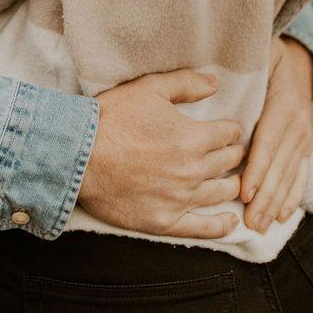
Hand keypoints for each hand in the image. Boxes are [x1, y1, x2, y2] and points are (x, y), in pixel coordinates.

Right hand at [77, 70, 246, 239]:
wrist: (79, 155)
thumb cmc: (112, 118)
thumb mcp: (149, 89)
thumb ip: (186, 84)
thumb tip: (216, 83)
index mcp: (193, 137)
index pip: (229, 134)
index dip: (231, 130)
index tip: (229, 130)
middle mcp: (193, 170)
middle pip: (228, 163)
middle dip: (233, 155)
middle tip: (232, 153)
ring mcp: (180, 198)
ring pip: (221, 193)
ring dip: (231, 184)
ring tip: (231, 181)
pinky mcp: (165, 221)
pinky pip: (203, 228)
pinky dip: (222, 225)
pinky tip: (231, 221)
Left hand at [241, 37, 312, 233]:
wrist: (297, 63)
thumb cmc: (266, 58)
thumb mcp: (259, 55)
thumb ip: (240, 67)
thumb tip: (212, 79)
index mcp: (283, 105)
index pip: (268, 142)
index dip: (257, 168)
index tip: (244, 191)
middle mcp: (298, 125)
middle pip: (279, 166)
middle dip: (264, 196)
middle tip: (249, 220)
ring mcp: (304, 139)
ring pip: (289, 176)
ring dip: (275, 203)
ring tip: (259, 225)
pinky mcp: (305, 148)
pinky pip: (300, 176)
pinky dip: (292, 197)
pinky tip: (282, 216)